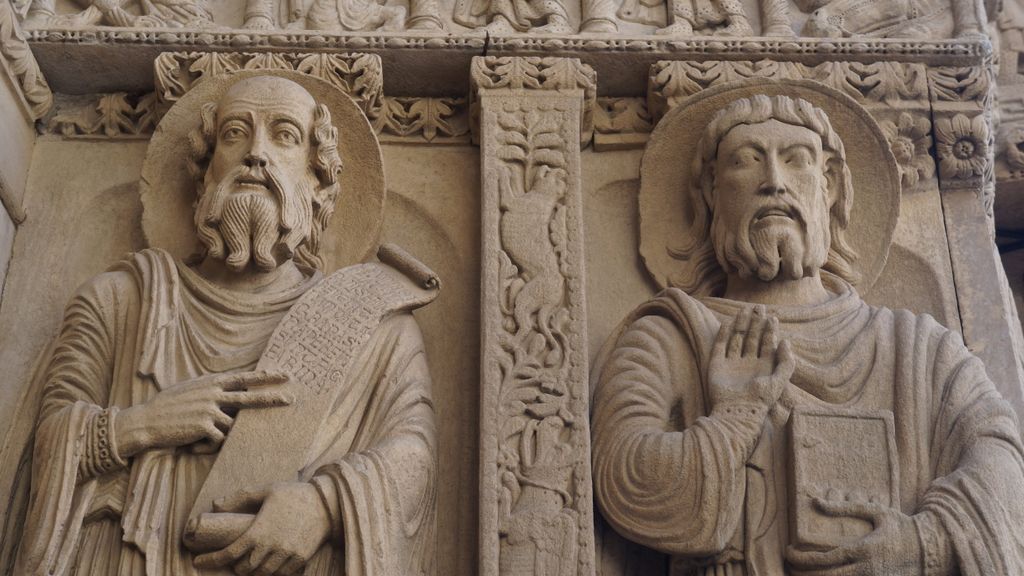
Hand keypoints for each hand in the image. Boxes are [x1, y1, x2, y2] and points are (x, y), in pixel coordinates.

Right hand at [114, 370, 291, 456]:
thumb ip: (212, 390)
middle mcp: (213, 394)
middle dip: (271, 398)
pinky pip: (218, 440)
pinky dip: (208, 446)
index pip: (244, 378)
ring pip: (231, 426)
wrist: (146, 421)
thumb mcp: (191, 390)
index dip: (265, 377)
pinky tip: (193, 445)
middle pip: (250, 397)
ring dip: (217, 436)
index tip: (284, 375)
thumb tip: (230, 392)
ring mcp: (210, 409)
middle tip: (291, 399)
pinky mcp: (205, 426)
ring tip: (195, 437)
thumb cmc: (168, 407)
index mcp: (211, 383)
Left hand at [193, 482, 331, 575]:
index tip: (198, 561)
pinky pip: (280, 574)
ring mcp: (286, 556)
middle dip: (235, 566)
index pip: (229, 553)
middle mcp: (271, 547)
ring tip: (250, 562)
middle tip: (232, 558)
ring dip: (252, 571)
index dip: (211, 560)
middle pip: (244, 569)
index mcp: (259, 531)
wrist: (327, 504)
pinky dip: (271, 572)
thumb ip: (240, 497)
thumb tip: (216, 505)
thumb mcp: (266, 490)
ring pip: (261, 574)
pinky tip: (269, 564)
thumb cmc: (294, 494)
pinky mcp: (300, 560)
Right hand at [708, 305, 793, 414]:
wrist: (736, 412)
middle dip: (756, 323)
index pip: (768, 344)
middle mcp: (748, 363)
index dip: (770, 330)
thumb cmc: (760, 400)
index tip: (773, 317)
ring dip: (741, 324)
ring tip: (745, 310)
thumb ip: (786, 363)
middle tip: (759, 307)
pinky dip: (724, 334)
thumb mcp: (779, 382)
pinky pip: (720, 346)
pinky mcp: (717, 366)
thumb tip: (786, 341)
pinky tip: (729, 322)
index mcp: (764, 367)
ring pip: (737, 339)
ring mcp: (732, 364)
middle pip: (753, 338)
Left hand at [786, 498, 920, 575]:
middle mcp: (867, 570)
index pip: (824, 559)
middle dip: (802, 574)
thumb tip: (815, 502)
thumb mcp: (875, 511)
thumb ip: (844, 508)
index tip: (788, 551)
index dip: (802, 559)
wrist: (933, 549)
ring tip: (800, 573)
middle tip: (788, 566)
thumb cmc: (902, 526)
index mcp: (864, 550)